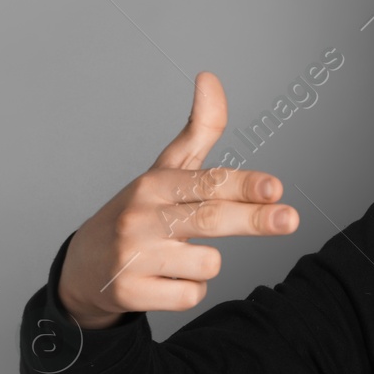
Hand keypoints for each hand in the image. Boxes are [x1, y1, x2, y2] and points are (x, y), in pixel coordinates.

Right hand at [57, 71, 299, 328]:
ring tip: (177, 257)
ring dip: (206, 265)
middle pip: (209, 219)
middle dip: (255, 220)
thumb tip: (209, 77)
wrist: (83, 267)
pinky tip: (164, 280)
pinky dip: (187, 291)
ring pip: (206, 264)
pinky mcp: (128, 292)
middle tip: (290, 219)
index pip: (207, 182)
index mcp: (155, 184)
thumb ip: (198, 130)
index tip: (276, 188)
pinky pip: (189, 296)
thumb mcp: (165, 171)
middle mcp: (141, 216)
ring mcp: (132, 255)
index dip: (243, 185)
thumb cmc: (138, 213)